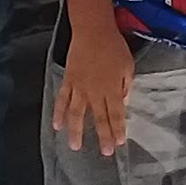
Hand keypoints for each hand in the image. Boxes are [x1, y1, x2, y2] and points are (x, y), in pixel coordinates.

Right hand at [53, 30, 135, 152]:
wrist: (93, 31)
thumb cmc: (114, 47)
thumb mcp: (128, 65)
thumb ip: (126, 86)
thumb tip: (123, 102)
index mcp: (112, 89)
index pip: (116, 114)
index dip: (117, 129)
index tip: (119, 143)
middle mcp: (95, 92)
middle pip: (99, 118)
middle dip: (103, 136)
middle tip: (105, 153)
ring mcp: (79, 88)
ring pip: (77, 114)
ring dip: (76, 131)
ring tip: (75, 147)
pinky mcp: (68, 81)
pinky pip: (62, 100)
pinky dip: (59, 113)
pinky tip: (57, 126)